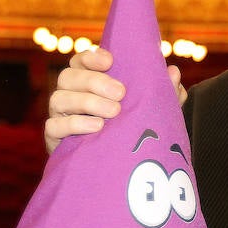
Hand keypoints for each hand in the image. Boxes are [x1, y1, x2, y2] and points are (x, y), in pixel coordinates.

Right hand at [44, 47, 185, 152]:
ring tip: (113, 112)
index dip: (91, 57)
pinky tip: (96, 127)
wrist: (119, 169)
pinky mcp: (55, 138)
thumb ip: (165, 93)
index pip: (80, 61)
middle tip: (121, 93)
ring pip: (59, 98)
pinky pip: (54, 126)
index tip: (110, 61)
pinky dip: (74, 124)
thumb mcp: (153, 111)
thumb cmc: (134, 130)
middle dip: (94, 81)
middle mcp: (70, 94)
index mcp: (89, 82)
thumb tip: (173, 72)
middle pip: (68, 76)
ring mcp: (60, 115)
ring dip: (86, 102)